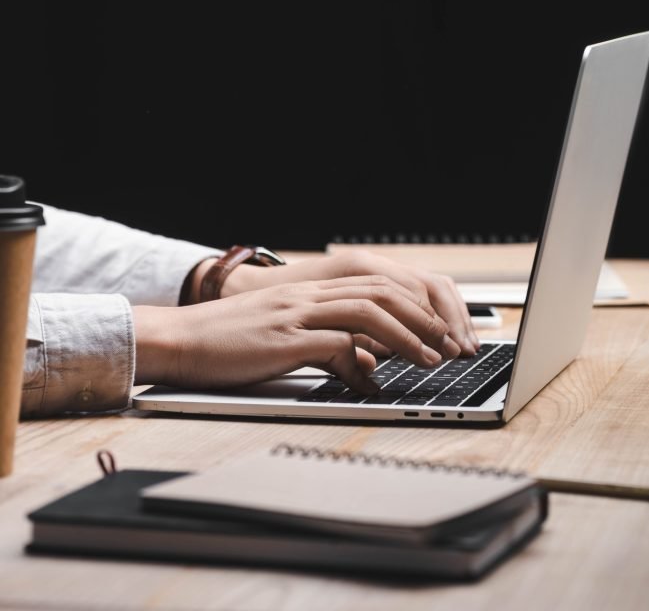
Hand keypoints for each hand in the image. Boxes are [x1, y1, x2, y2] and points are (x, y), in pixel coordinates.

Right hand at [134, 275, 460, 395]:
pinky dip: (362, 362)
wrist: (180, 340)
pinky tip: (374, 381)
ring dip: (407, 336)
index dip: (413, 305)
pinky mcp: (284, 339)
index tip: (439, 329)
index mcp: (310, 289)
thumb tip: (366, 365)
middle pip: (381, 293)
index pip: (376, 285)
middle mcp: (308, 294)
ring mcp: (297, 313)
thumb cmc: (229, 342)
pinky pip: (335, 343)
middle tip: (449, 343)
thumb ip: (327, 342)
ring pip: (368, 312)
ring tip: (430, 360)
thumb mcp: (285, 336)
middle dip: (423, 318)